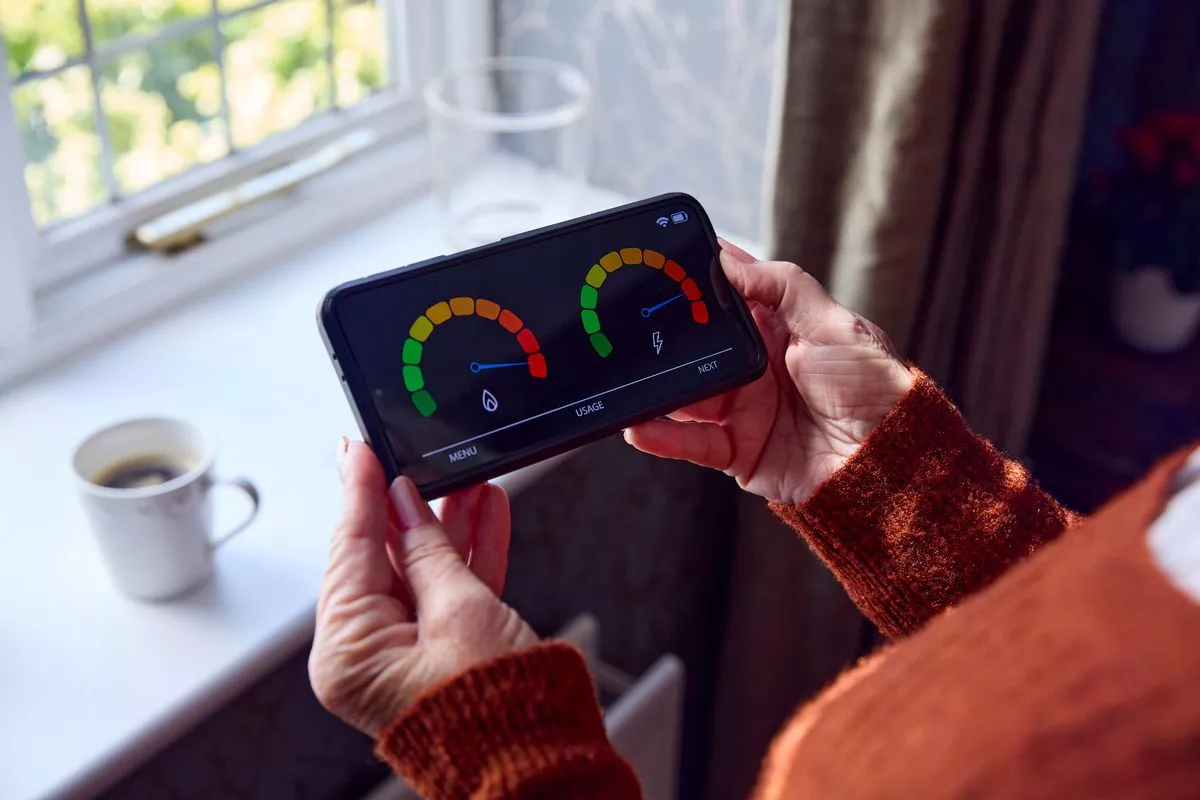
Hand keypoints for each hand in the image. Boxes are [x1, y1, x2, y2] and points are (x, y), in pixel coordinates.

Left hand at [309, 440, 536, 735]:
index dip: (360, 492)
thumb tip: (401, 501)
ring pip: (422, 570)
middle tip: (417, 456)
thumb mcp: (461, 610)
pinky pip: (446, 593)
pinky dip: (467, 557)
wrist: (542, 767)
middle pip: (383, 557)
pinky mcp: (439, 656)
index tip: (359, 448)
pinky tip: (485, 515)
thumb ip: (427, 549)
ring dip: (448, 525)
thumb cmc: (497, 713)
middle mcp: (367, 657)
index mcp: (348, 652)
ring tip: (470, 479)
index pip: (349, 549)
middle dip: (412, 505)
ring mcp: (403, 657)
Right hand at [625, 240, 913, 504]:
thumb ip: (783, 287)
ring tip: (629, 375)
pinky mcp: (735, 450)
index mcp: (776, 327)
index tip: (661, 257)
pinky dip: (663, 437)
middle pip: (695, 343)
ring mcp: (740, 408)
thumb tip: (728, 262)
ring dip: (657, 386)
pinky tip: (639, 426)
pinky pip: (690, 443)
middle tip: (631, 320)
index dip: (695, 275)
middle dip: (665, 332)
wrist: (889, 463)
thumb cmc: (873, 388)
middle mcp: (752, 365)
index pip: (726, 292)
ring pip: (684, 393)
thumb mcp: (836, 324)